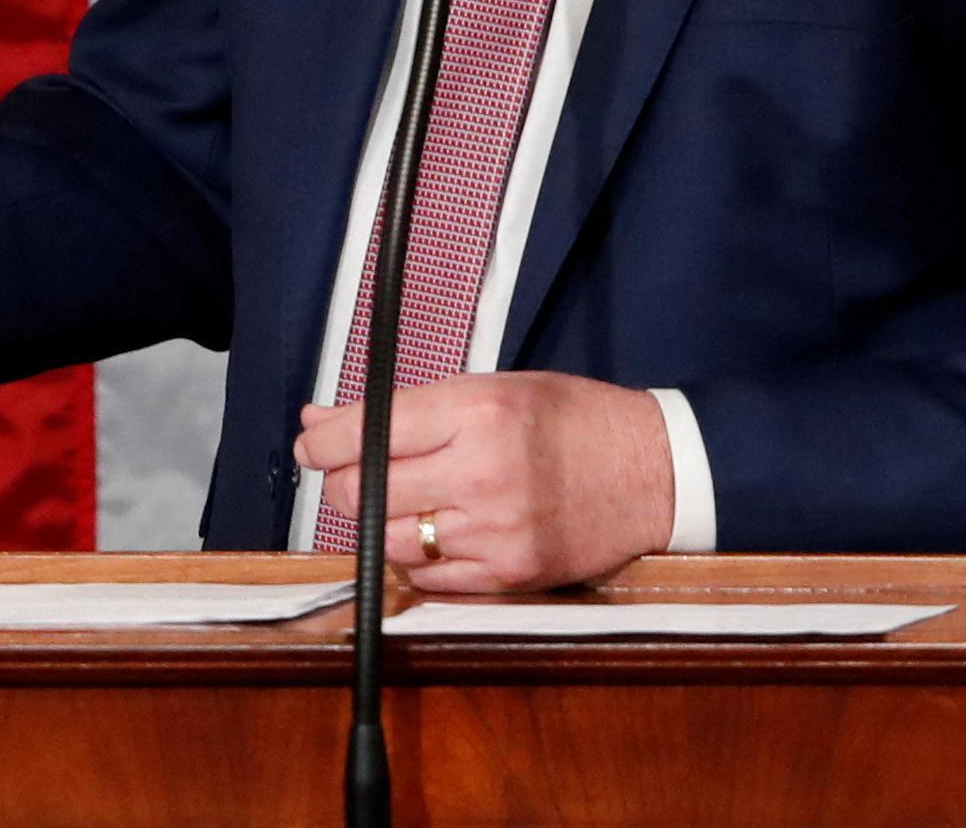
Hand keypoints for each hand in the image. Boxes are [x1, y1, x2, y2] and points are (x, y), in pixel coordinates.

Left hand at [294, 372, 675, 593]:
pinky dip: (415, 555)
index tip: (312, 441)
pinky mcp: (508, 575)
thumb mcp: (491, 389)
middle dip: (340, 480)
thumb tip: (320, 420)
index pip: (368, 430)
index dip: (323, 440)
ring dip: (375, 521)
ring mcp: (496, 531)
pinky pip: (427, 576)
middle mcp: (483, 473)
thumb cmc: (572, 420)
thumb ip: (406, 407)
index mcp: (478, 412)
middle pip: (365, 490)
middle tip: (347, 470)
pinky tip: (431, 530)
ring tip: (394, 499)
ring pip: (389, 538)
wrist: (653, 472)